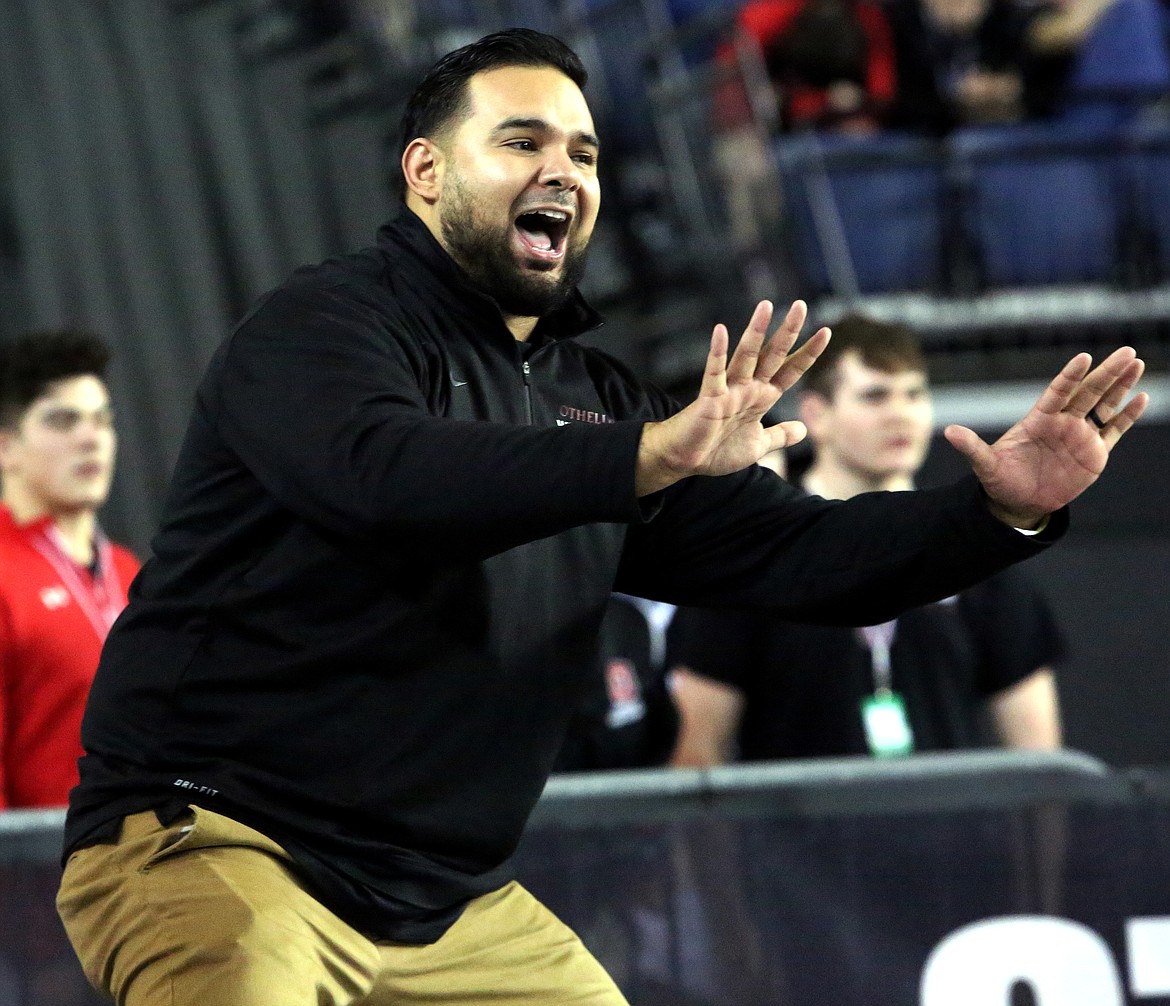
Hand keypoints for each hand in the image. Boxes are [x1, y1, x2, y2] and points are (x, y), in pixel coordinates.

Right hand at [636, 300, 830, 495]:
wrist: (686, 460)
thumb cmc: (717, 450)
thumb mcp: (758, 445)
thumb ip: (780, 436)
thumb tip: (804, 430)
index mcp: (761, 398)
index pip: (790, 371)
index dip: (808, 353)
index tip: (826, 332)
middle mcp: (747, 388)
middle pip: (772, 355)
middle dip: (788, 332)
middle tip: (801, 305)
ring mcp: (729, 391)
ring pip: (746, 356)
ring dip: (756, 331)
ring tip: (766, 306)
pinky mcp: (709, 398)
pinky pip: (714, 373)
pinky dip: (716, 353)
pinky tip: (720, 332)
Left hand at [944, 347, 1147, 527]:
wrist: (1017, 501)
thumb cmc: (1000, 479)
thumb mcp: (985, 465)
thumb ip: (972, 448)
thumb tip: (948, 432)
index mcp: (1038, 419)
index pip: (1057, 392)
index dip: (1070, 376)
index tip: (1084, 357)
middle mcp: (1062, 422)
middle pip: (1088, 393)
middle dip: (1106, 373)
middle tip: (1127, 352)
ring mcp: (1080, 435)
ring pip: (1105, 405)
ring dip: (1121, 386)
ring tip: (1136, 364)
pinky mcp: (1094, 453)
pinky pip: (1114, 430)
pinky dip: (1128, 415)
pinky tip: (1142, 397)